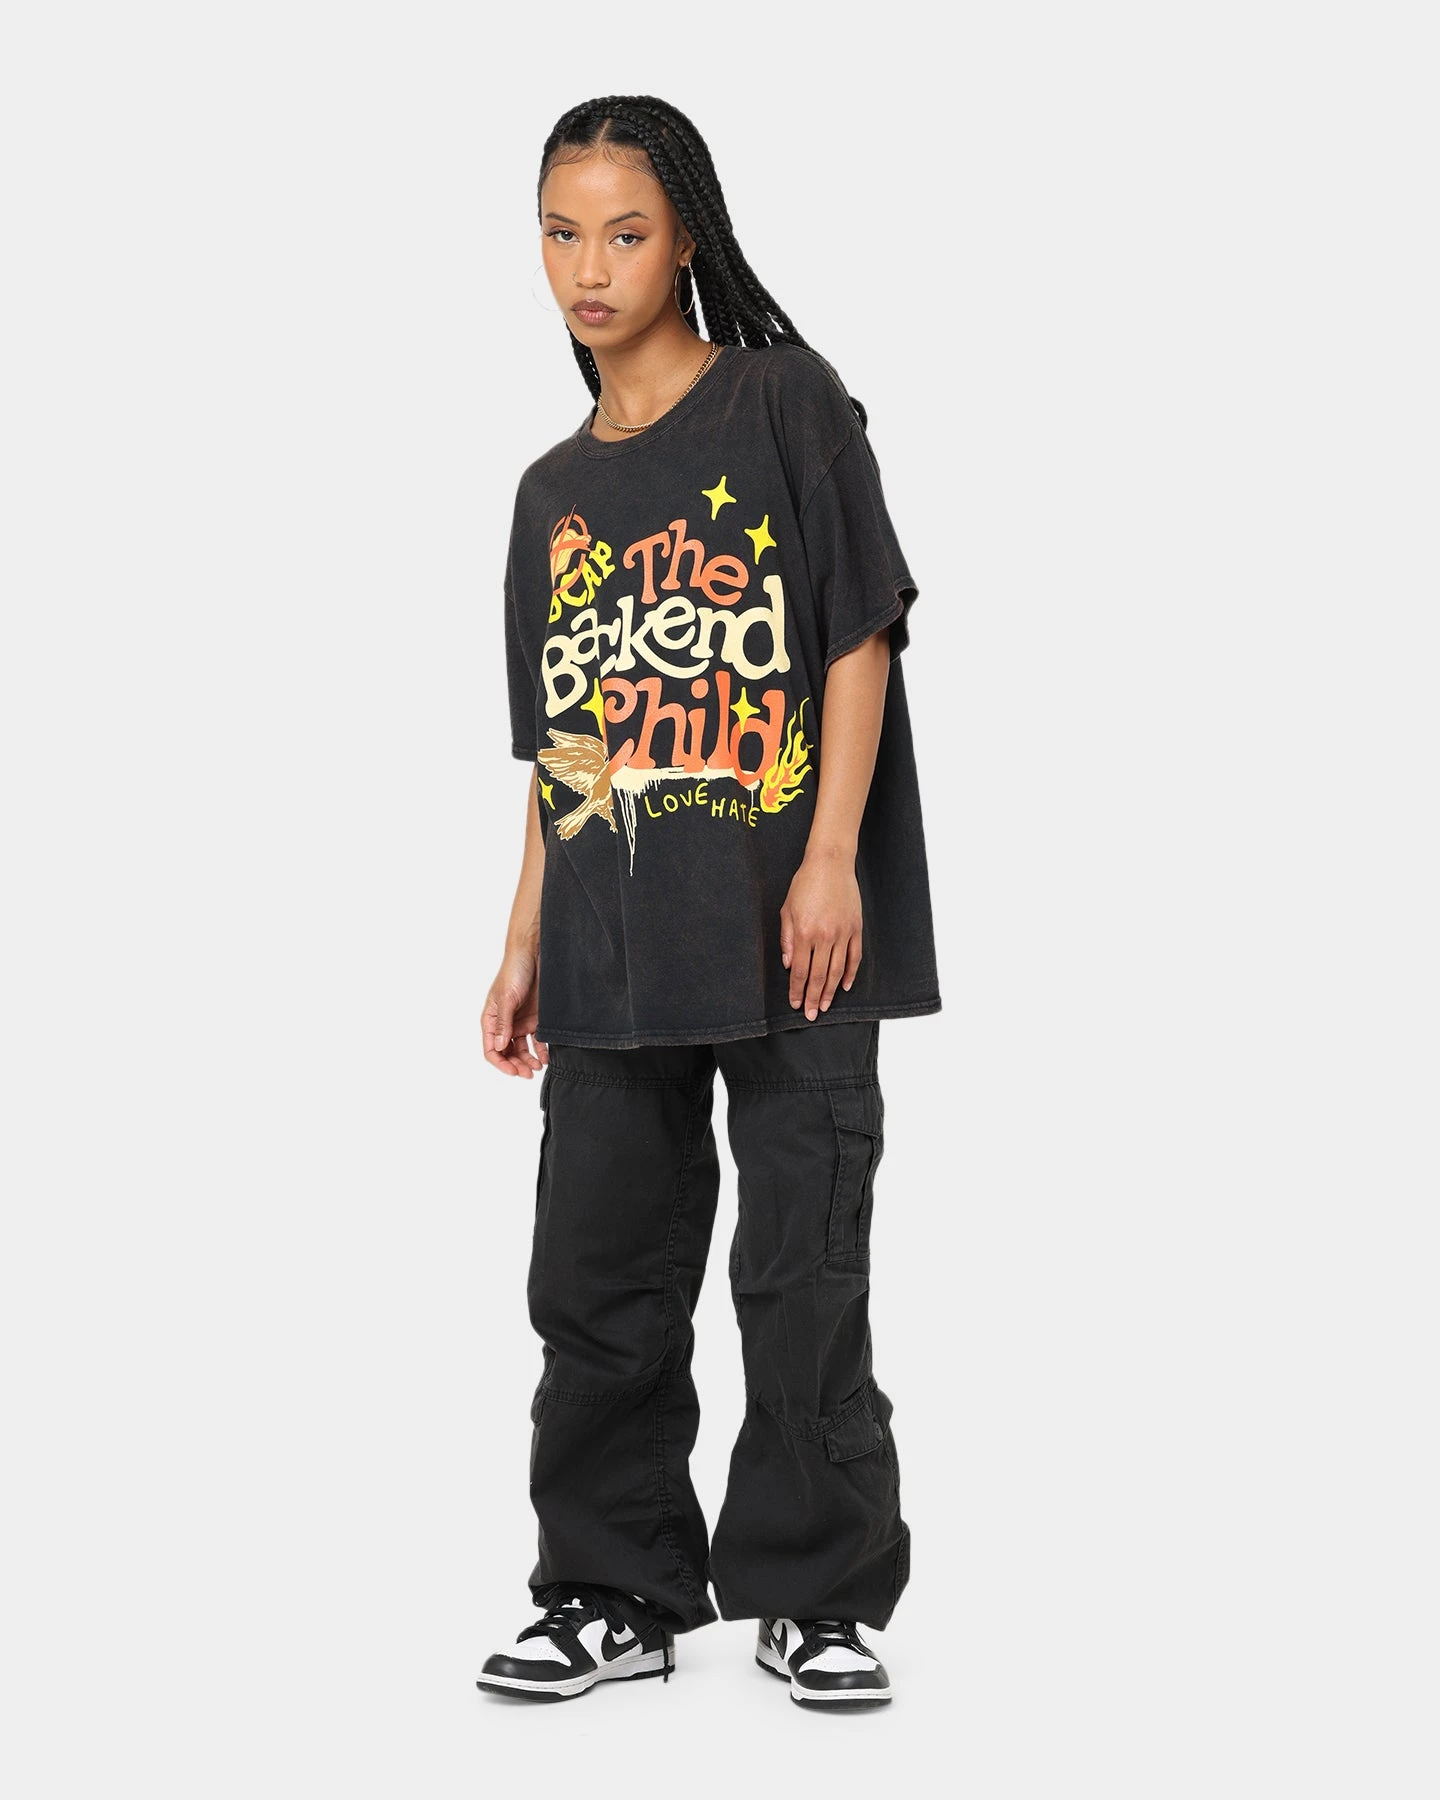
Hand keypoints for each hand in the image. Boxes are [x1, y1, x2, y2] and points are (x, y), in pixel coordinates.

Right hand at [482, 949, 546, 1075]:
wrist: (535, 953)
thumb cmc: (515, 970)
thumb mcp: (506, 997)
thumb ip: (503, 1023)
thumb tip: (500, 1046)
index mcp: (491, 1019)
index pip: (491, 1048)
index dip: (500, 1062)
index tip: (513, 1071)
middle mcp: (505, 1023)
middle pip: (507, 1052)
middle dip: (516, 1065)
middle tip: (528, 1073)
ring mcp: (521, 1021)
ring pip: (522, 1049)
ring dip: (528, 1060)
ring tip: (537, 1067)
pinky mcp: (537, 1018)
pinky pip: (537, 1040)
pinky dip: (541, 1051)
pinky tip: (546, 1057)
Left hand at [780, 850, 862, 1020]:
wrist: (830, 864)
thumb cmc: (805, 884)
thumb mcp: (787, 910)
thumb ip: (787, 939)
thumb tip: (788, 965)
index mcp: (804, 933)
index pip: (799, 971)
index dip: (797, 990)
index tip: (795, 1003)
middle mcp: (824, 936)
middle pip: (818, 976)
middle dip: (813, 998)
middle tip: (811, 1015)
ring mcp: (843, 933)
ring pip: (837, 971)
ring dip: (830, 991)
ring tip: (825, 1006)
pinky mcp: (856, 928)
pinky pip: (854, 957)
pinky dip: (850, 974)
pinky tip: (844, 986)